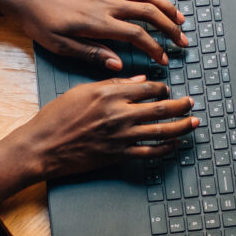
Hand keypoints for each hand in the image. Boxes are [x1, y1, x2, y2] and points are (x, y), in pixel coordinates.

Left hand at [0, 0, 188, 70]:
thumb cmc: (39, 20)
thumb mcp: (60, 45)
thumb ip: (92, 54)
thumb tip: (119, 64)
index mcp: (97, 22)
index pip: (137, 35)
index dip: (155, 48)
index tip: (164, 59)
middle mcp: (106, 4)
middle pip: (148, 12)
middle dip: (170, 27)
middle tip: (183, 41)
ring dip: (165, 6)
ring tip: (180, 18)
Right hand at [6, 77, 197, 181]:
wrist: (42, 146)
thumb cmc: (56, 117)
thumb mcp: (82, 91)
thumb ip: (112, 84)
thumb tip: (140, 80)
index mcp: (109, 94)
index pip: (146, 87)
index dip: (160, 88)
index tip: (166, 90)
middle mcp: (119, 114)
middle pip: (160, 108)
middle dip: (180, 105)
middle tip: (191, 103)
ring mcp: (121, 137)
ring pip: (160, 130)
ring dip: (181, 126)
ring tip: (193, 122)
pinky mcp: (118, 155)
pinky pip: (149, 152)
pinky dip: (166, 149)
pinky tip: (175, 145)